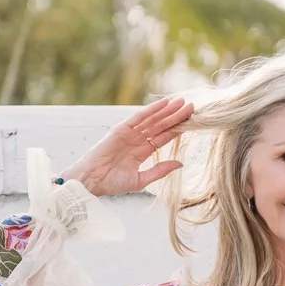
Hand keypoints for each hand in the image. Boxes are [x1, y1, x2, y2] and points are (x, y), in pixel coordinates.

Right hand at [67, 96, 193, 196]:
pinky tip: (164, 103)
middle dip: (175, 116)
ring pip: (152, 119)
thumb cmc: (112, 183)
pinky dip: (151, 110)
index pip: (163, 137)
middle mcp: (137, 140)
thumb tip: (180, 163)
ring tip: (182, 102)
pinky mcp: (120, 129)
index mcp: (142, 151)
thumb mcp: (141, 179)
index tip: (191, 122)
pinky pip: (138, 117)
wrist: (92, 182)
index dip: (177, 129)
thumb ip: (160, 170)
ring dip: (167, 110)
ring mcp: (129, 134)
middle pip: (161, 125)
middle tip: (192, 107)